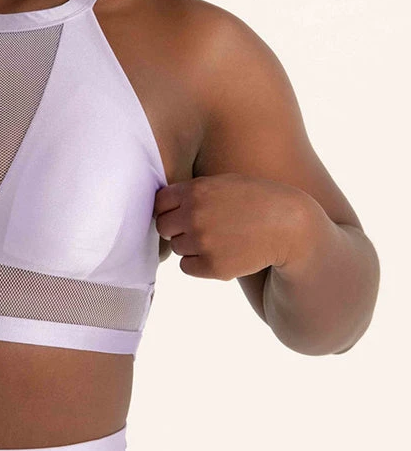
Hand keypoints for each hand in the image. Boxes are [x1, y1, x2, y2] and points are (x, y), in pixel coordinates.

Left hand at [153, 172, 314, 279]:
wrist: (289, 226)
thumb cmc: (258, 200)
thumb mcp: (224, 183)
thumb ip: (193, 191)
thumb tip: (162, 205)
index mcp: (195, 191)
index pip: (160, 203)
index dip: (170, 208)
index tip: (182, 212)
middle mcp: (194, 216)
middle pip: (164, 227)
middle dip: (177, 228)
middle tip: (200, 228)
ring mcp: (203, 242)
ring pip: (177, 248)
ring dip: (190, 246)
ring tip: (218, 239)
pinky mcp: (213, 267)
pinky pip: (187, 267)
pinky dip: (199, 264)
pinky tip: (220, 253)